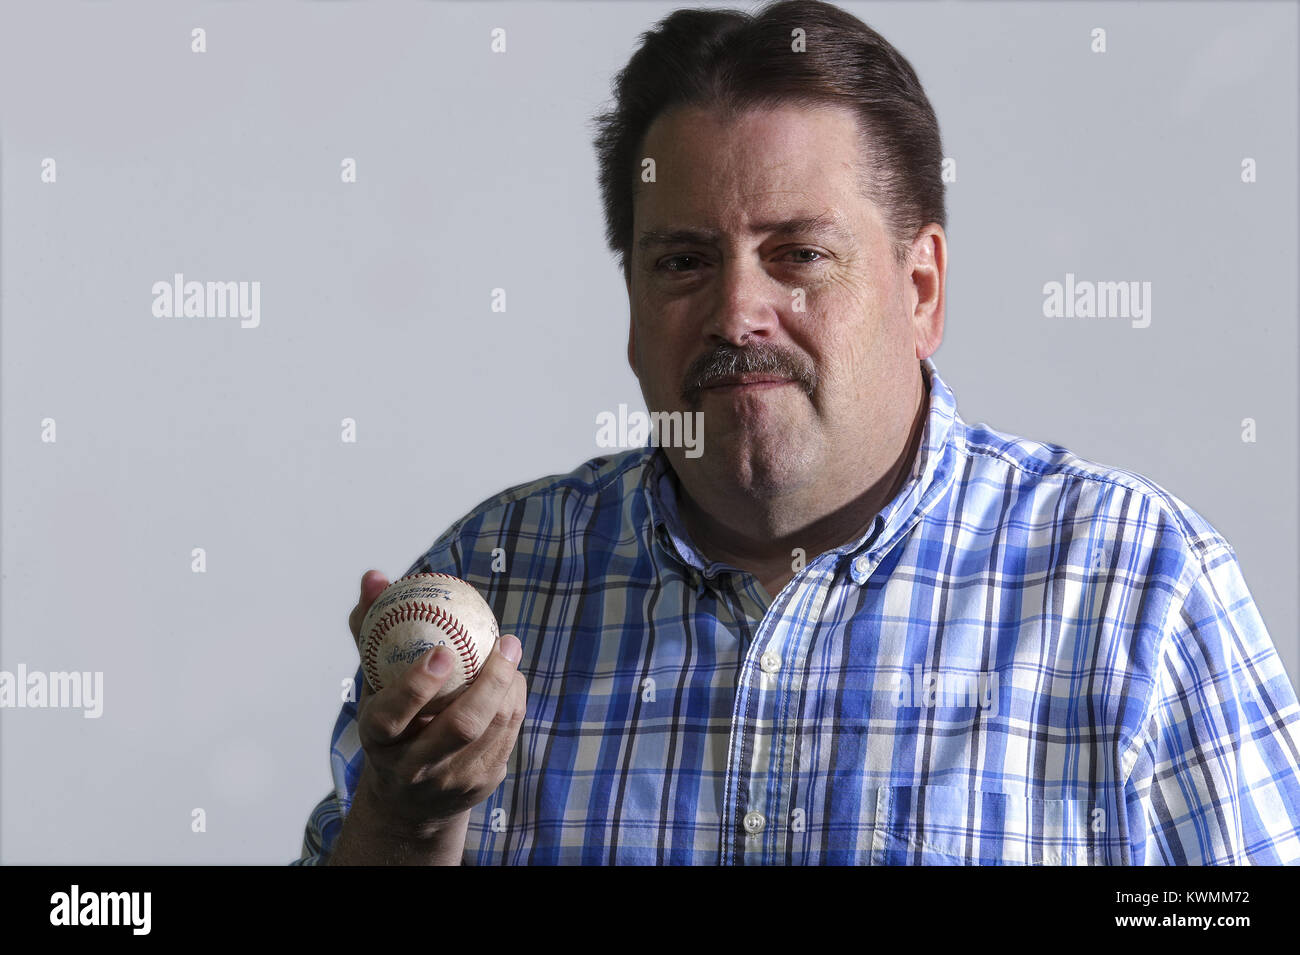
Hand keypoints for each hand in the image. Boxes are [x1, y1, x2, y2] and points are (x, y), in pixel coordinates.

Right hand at [339, 569, 526, 853]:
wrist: (407, 800)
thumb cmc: (391, 720)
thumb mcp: (373, 682)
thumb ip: (370, 629)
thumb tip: (375, 576)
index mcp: (379, 738)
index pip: (393, 716)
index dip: (417, 685)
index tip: (443, 651)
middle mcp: (413, 767)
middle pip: (459, 727)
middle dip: (489, 683)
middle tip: (505, 643)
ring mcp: (451, 781)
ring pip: (492, 729)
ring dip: (508, 686)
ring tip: (510, 651)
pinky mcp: (481, 785)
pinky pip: (507, 736)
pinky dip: (514, 701)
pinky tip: (512, 678)